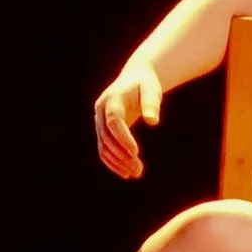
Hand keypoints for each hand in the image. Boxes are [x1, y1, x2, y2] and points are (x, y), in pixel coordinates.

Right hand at [94, 58, 163, 179]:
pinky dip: (112, 162)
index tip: (136, 152)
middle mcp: (101, 110)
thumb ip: (151, 104)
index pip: (113, 121)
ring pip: (103, 145)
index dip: (123, 138)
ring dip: (117, 162)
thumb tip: (152, 121)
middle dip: (121, 155)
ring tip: (135, 173)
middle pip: (107, 137)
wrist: (135, 78)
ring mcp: (99, 120)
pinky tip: (125, 172)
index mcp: (112, 99)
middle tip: (138, 170)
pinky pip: (103, 148)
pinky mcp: (102, 129)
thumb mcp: (152, 90)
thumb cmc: (146, 84)